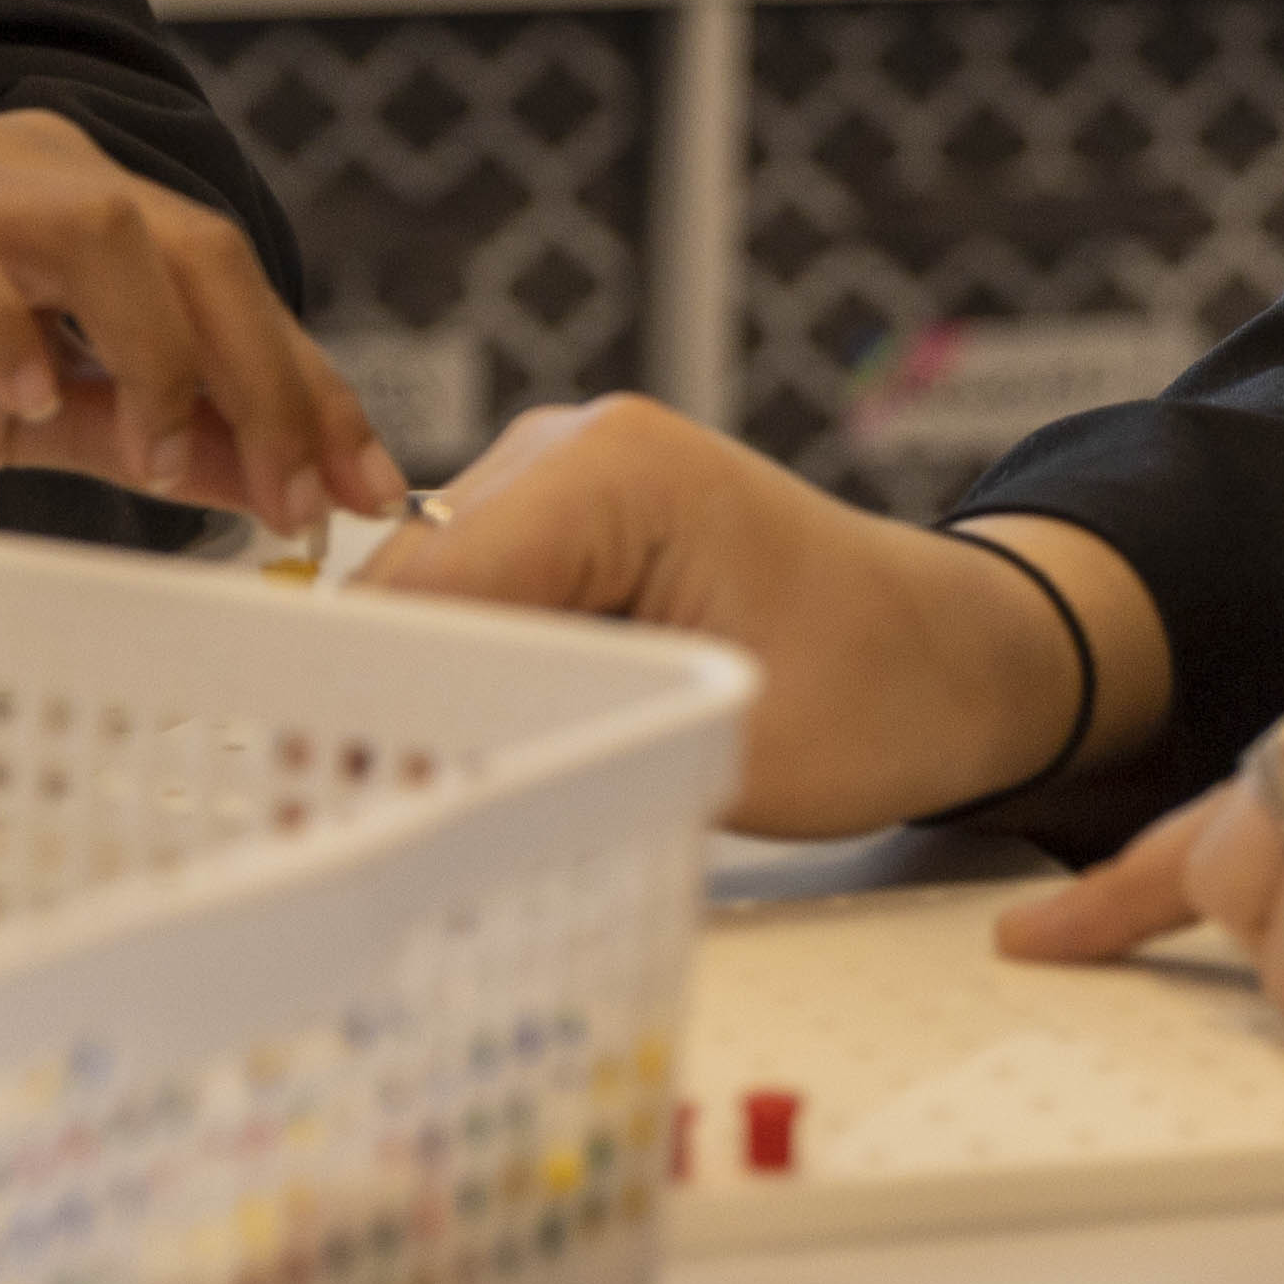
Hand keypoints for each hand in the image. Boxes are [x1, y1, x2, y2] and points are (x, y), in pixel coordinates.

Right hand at [0, 109, 404, 528]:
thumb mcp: (39, 416)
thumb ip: (146, 435)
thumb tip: (267, 482)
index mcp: (85, 200)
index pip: (230, 281)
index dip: (308, 382)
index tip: (366, 487)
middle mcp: (34, 168)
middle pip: (193, 245)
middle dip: (264, 376)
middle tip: (296, 495)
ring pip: (101, 229)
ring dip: (159, 352)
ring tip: (165, 458)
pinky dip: (7, 330)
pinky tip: (28, 404)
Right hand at [355, 398, 1152, 833]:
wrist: (960, 656)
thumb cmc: (880, 694)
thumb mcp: (718, 739)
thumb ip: (565, 739)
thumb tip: (417, 779)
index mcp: (609, 470)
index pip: (425, 589)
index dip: (362, 701)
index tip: (322, 808)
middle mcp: (566, 447)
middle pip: (410, 592)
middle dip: (382, 707)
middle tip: (353, 837)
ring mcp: (560, 478)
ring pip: (430, 604)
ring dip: (423, 700)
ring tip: (417, 810)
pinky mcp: (565, 524)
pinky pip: (478, 604)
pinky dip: (470, 684)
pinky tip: (479, 763)